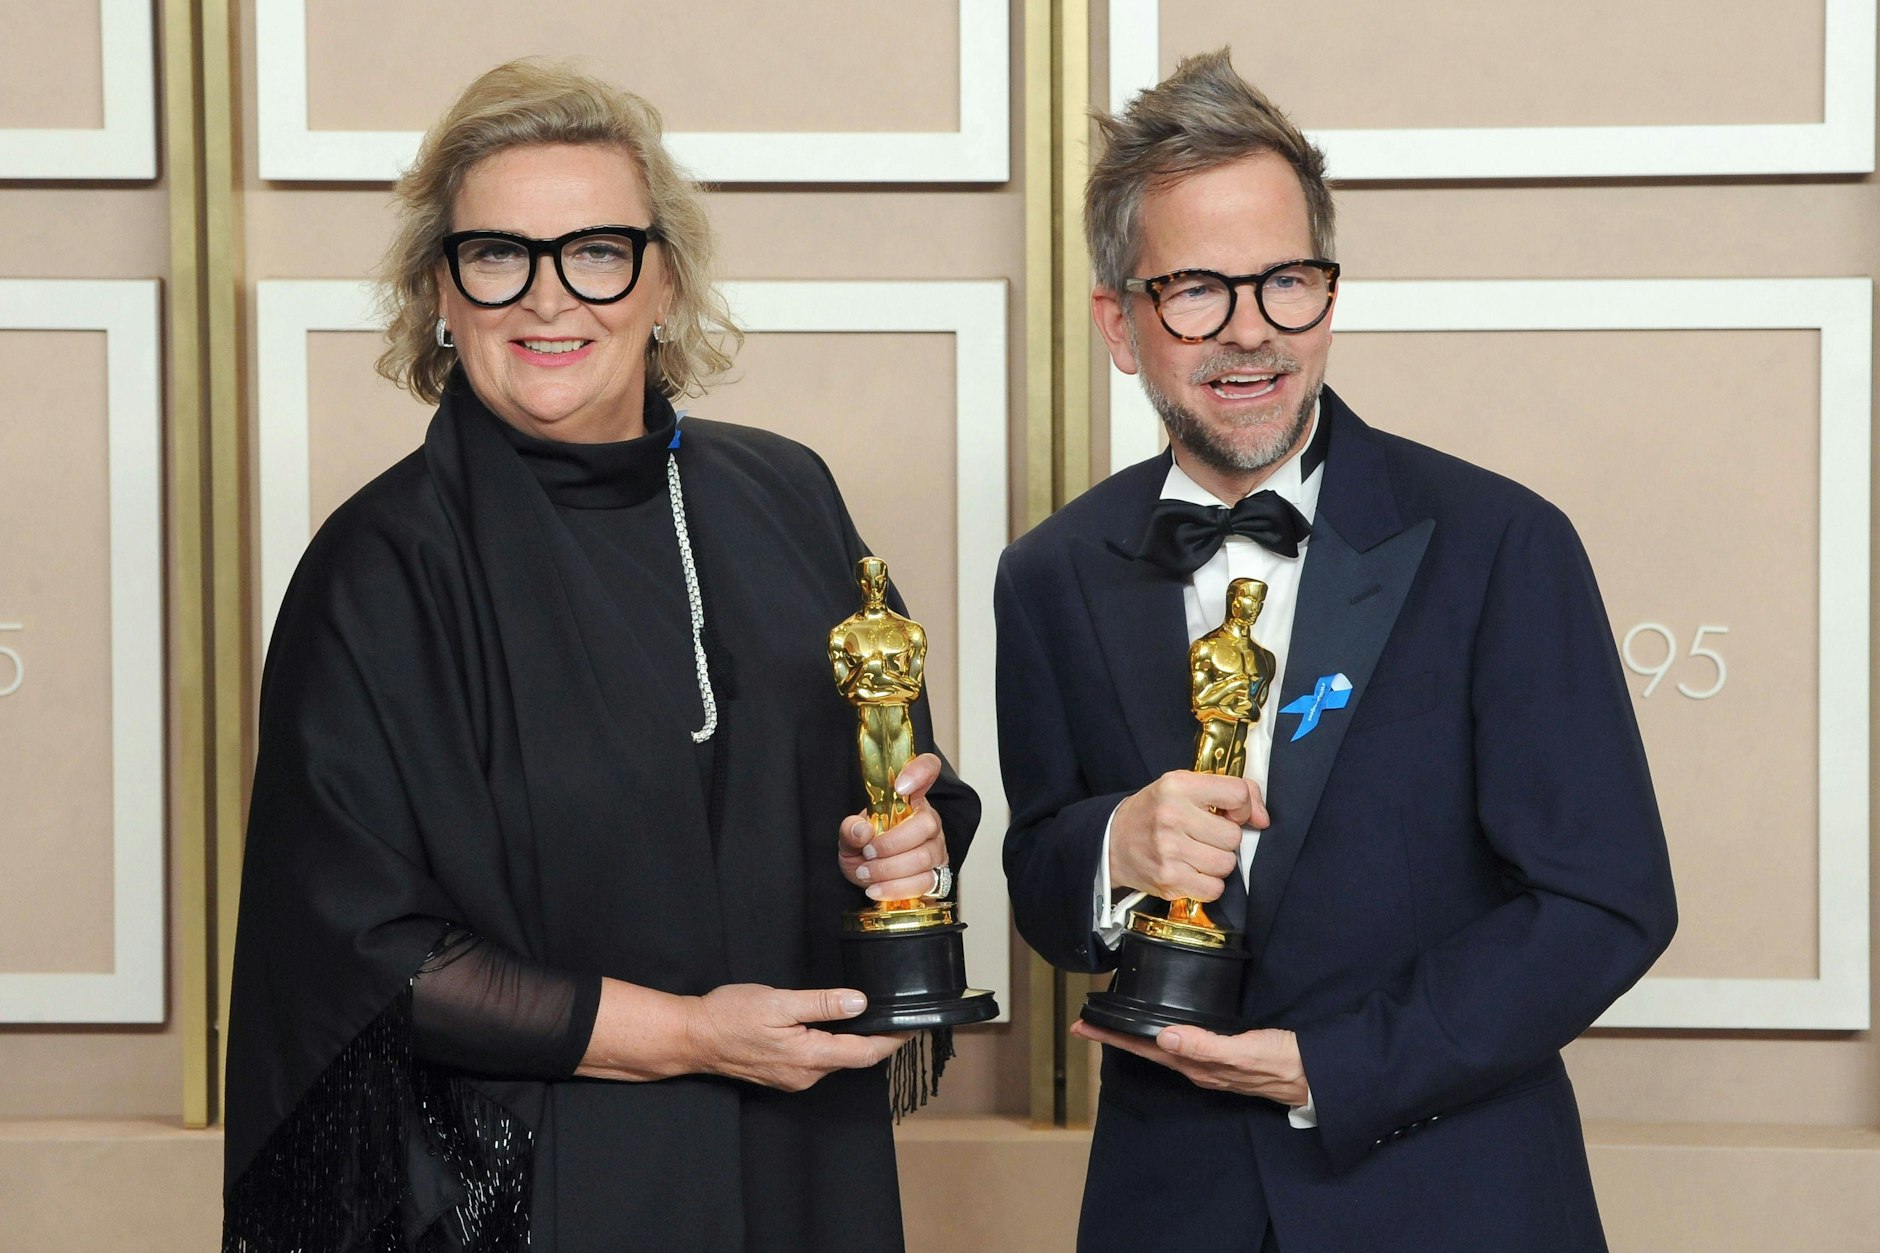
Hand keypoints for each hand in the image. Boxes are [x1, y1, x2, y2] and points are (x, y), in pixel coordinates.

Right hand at [685, 984, 910, 1090]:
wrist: (693, 1038)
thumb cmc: (730, 1016)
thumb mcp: (779, 1002)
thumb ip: (822, 1004)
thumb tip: (860, 1003)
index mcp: (810, 1057)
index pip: (866, 1052)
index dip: (893, 1039)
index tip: (914, 1024)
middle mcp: (806, 1075)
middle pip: (855, 1058)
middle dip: (879, 1040)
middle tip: (899, 1016)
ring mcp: (794, 1078)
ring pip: (837, 1060)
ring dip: (856, 1042)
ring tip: (874, 1018)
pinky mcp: (783, 1074)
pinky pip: (819, 1061)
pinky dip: (835, 1045)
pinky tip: (836, 1027)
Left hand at [837, 752, 949, 901]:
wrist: (869, 880)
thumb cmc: (863, 850)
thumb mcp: (849, 836)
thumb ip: (850, 829)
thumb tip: (862, 831)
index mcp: (909, 799)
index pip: (927, 770)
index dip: (920, 772)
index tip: (900, 786)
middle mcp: (928, 820)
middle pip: (927, 824)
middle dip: (892, 843)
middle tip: (867, 852)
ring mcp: (936, 848)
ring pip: (925, 857)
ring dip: (889, 869)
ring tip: (865, 873)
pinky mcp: (936, 875)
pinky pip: (923, 882)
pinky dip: (896, 888)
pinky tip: (876, 889)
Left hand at [1071, 1020, 1308, 1106]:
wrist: (1317, 1077)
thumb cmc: (1284, 1063)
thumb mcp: (1244, 1051)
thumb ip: (1204, 1045)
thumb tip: (1163, 1038)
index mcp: (1197, 1066)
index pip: (1145, 1049)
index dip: (1113, 1037)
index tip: (1084, 1026)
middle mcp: (1198, 1067)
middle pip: (1147, 1049)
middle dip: (1116, 1035)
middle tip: (1087, 1022)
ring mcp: (1209, 1063)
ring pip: (1162, 1048)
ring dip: (1136, 1036)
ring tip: (1114, 1024)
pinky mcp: (1222, 1055)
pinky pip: (1182, 1044)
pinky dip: (1162, 1035)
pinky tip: (1161, 1029)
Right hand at [1108, 771, 1266, 900]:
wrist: (1111, 841)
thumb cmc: (1153, 812)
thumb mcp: (1183, 786)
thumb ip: (1226, 791)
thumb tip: (1263, 819)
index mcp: (1177, 786)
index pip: (1237, 794)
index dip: (1244, 807)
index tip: (1232, 814)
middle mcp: (1172, 816)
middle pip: (1233, 836)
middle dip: (1225, 838)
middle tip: (1205, 835)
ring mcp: (1169, 851)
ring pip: (1227, 864)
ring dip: (1217, 862)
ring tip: (1197, 853)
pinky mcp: (1169, 879)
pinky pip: (1215, 888)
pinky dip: (1209, 883)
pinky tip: (1192, 871)